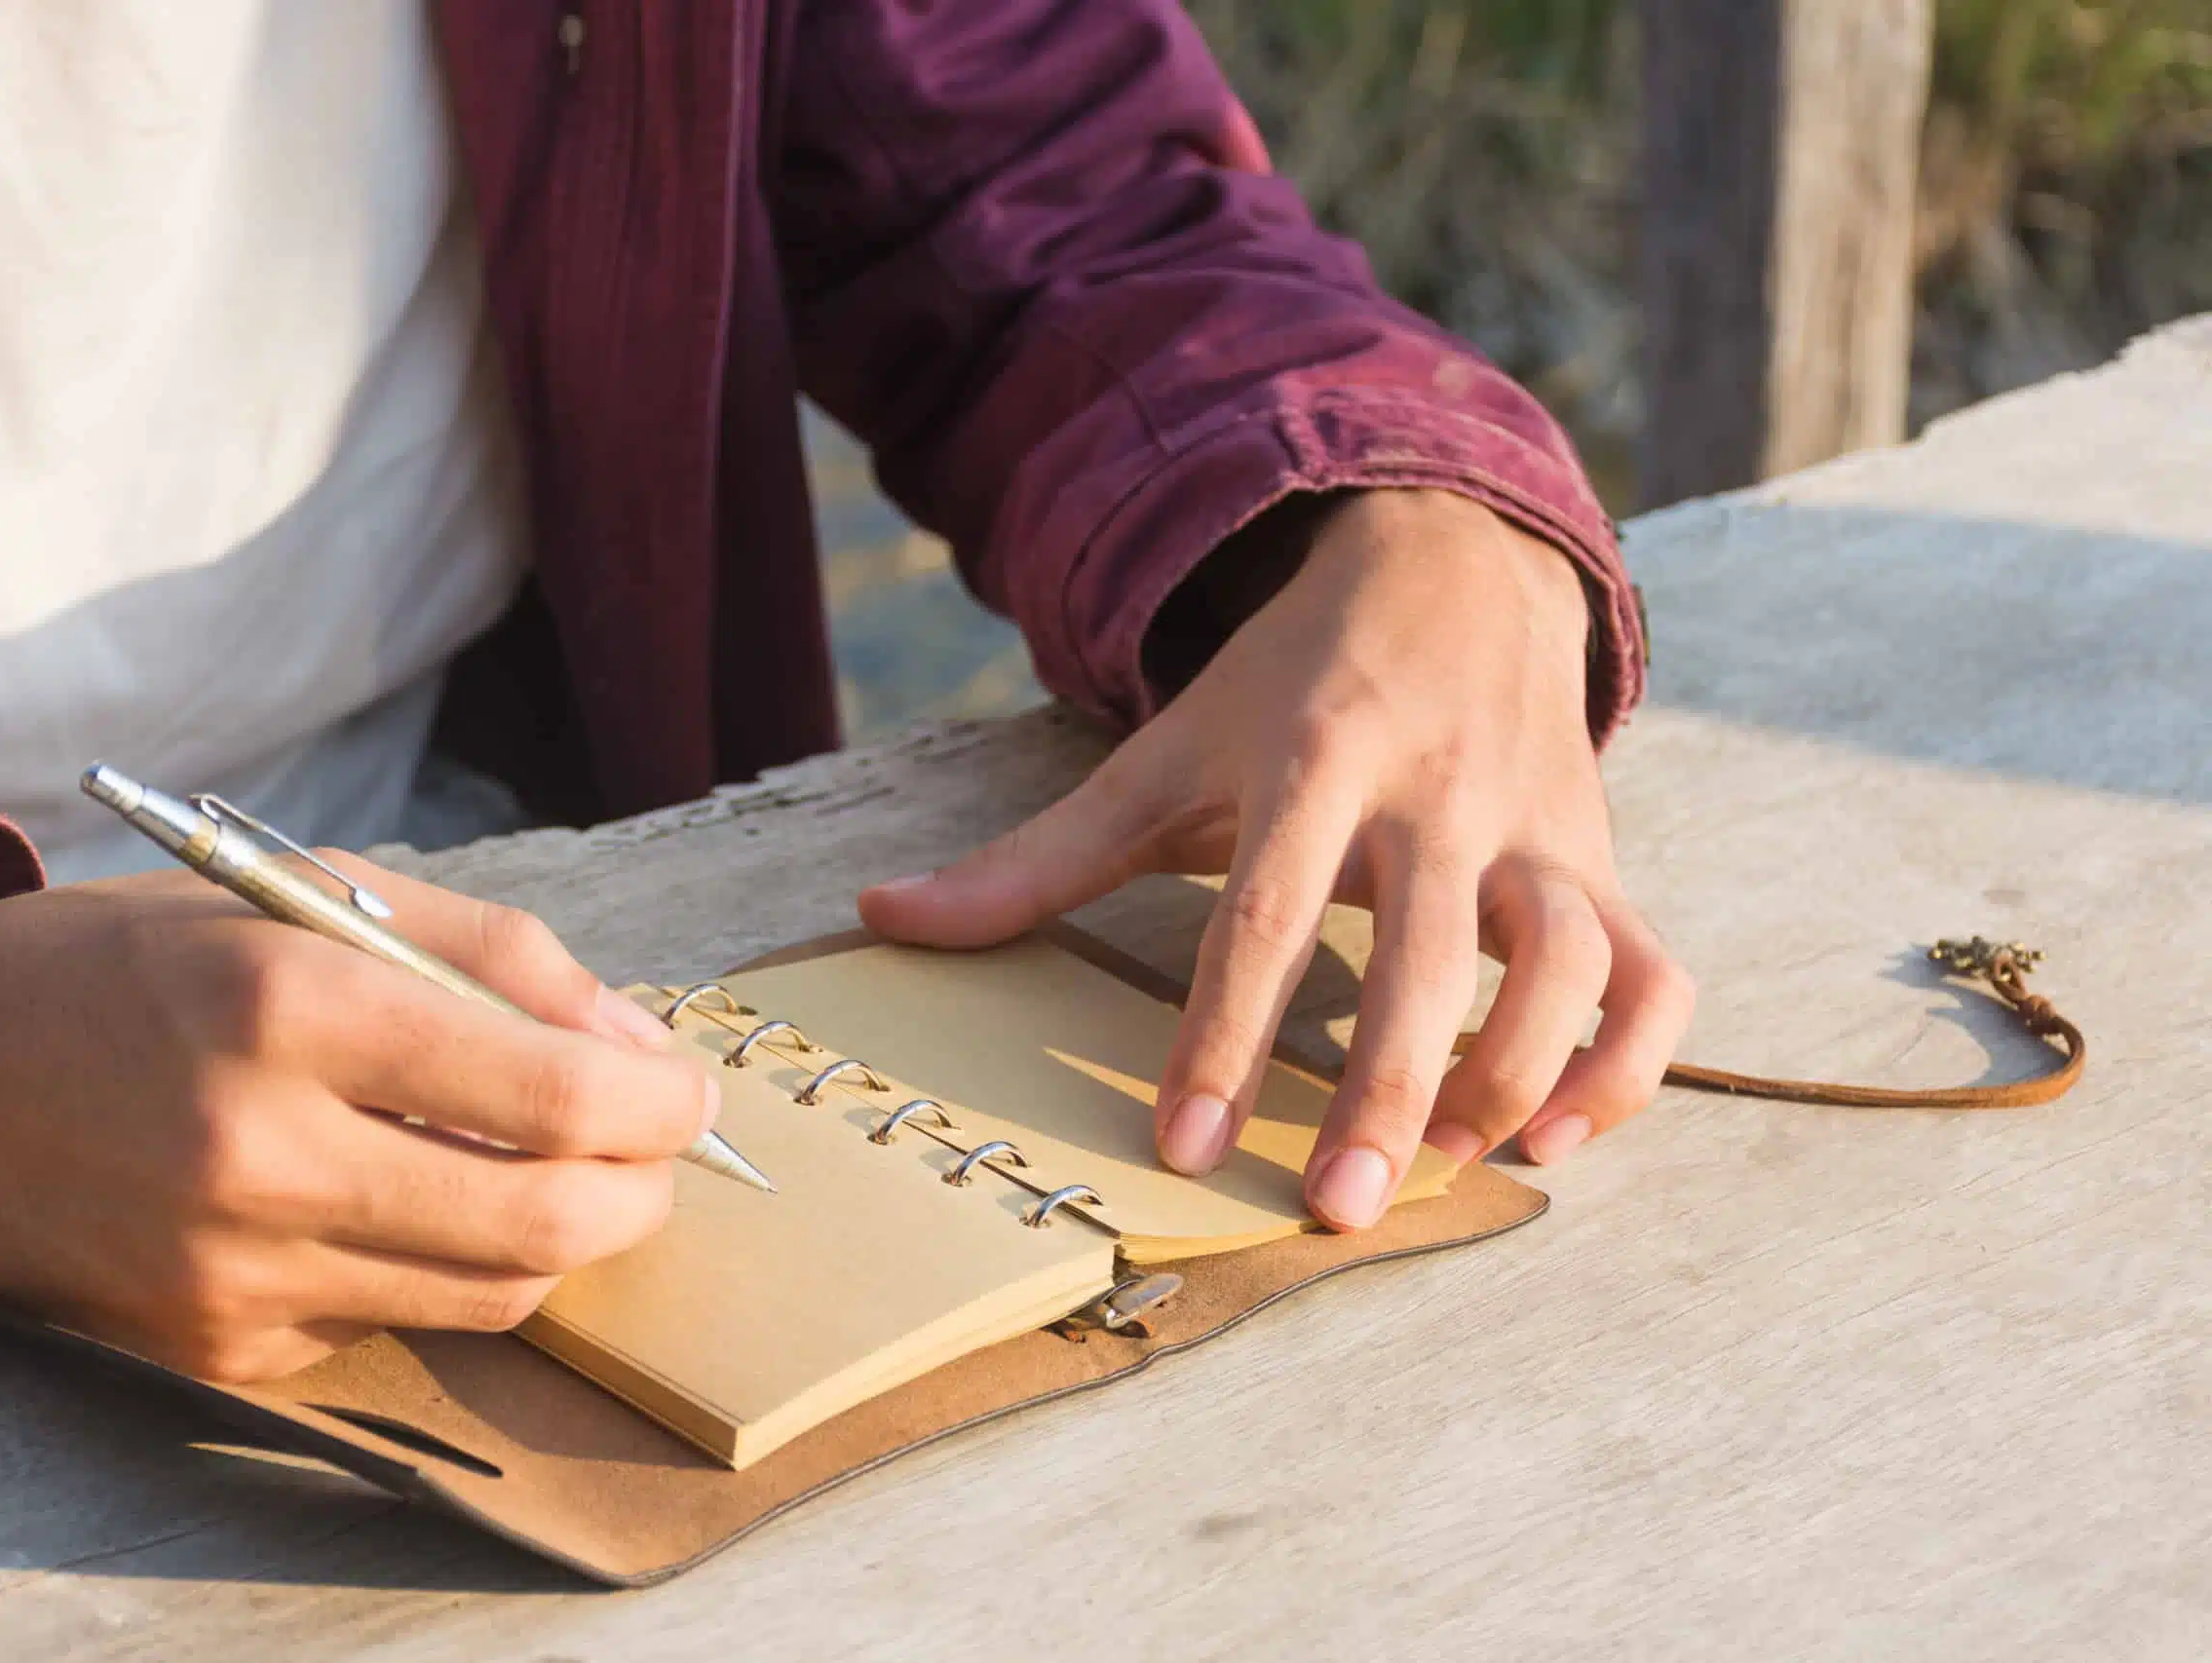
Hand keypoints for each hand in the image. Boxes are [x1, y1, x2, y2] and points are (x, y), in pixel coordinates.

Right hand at [0, 855, 712, 1379]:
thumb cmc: (123, 961)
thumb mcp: (305, 893)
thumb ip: (493, 957)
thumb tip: (637, 1045)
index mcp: (290, 1008)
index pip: (554, 1097)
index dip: (663, 1103)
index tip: (687, 1089)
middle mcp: (260, 1153)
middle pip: (546, 1224)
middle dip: (641, 1190)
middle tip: (651, 1150)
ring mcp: (231, 1273)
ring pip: (489, 1296)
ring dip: (558, 1239)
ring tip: (553, 1171)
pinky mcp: (210, 1349)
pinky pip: (392, 1326)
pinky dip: (436, 1271)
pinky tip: (406, 1205)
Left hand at [861, 489, 1692, 1228]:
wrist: (1453, 563)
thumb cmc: (1290, 687)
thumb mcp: (1164, 754)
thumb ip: (1037, 855)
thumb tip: (883, 916)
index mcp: (1311, 761)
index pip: (1263, 910)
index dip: (1224, 1034)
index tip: (1188, 1150)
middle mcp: (1434, 795)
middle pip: (1425, 952)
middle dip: (1386, 1089)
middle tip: (1337, 1212)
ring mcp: (1534, 829)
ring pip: (1567, 959)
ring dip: (1518, 1072)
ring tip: (1448, 1166)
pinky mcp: (1602, 861)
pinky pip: (1654, 975)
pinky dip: (1628, 1064)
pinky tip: (1557, 1136)